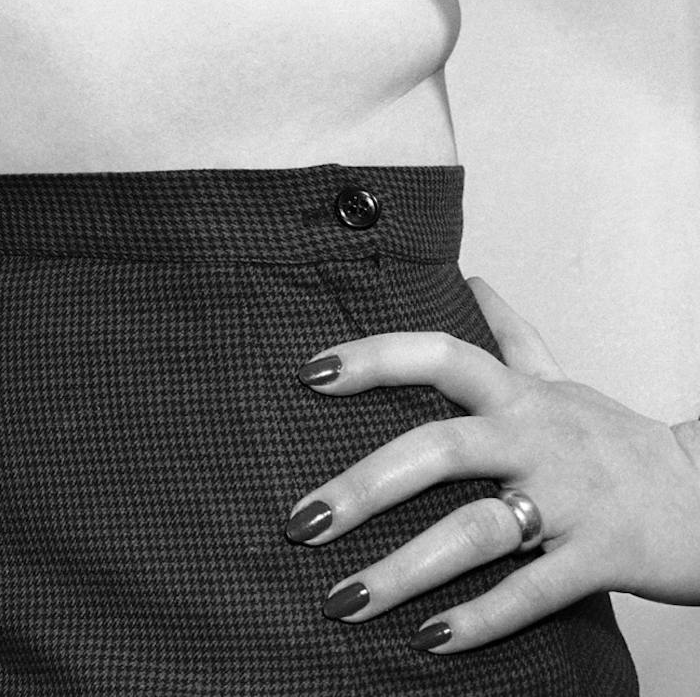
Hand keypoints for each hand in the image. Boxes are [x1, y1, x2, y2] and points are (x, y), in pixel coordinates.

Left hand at [284, 277, 699, 652]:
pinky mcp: (599, 561)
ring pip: (473, 531)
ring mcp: (568, 502)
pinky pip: (530, 594)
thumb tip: (471, 280)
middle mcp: (536, 440)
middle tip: (300, 521)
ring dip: (402, 570)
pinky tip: (427, 640)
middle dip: (363, 487)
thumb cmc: (621, 443)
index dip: (375, 358)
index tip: (309, 373)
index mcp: (519, 395)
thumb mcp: (564, 382)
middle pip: (438, 450)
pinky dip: (479, 620)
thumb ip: (512, 336)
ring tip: (342, 598)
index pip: (439, 355)